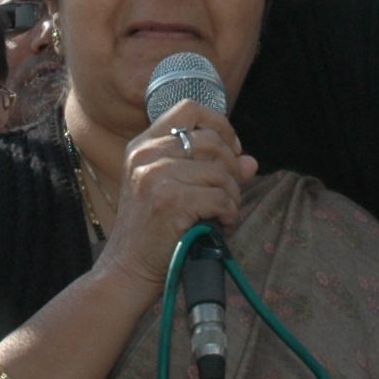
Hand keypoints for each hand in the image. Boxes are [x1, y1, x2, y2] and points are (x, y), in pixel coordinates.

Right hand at [92, 101, 256, 295]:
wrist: (127, 270)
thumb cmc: (152, 233)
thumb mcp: (173, 191)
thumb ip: (210, 170)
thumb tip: (250, 161)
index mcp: (143, 146)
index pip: (190, 109)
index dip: (219, 124)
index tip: (230, 150)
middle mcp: (146, 155)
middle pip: (212, 139)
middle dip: (232, 167)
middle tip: (231, 193)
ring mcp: (156, 176)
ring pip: (220, 171)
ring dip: (233, 195)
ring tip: (225, 214)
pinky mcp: (170, 200)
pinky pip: (221, 198)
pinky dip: (230, 215)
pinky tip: (222, 226)